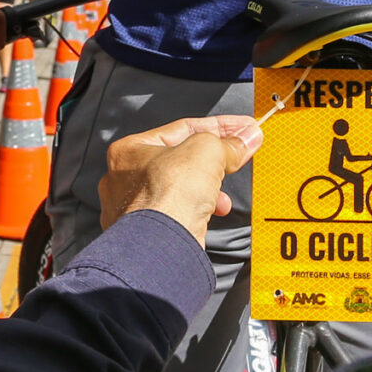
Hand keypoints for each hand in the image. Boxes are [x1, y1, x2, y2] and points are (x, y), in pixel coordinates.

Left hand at [98, 115, 265, 237]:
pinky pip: (179, 212)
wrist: (162, 244)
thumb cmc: (167, 196)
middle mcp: (126, 179)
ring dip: (209, 185)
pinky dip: (200, 209)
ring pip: (181, 188)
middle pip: (181, 159)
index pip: (182, 129)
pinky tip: (215, 209)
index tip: (241, 129)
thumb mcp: (207, 151)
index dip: (218, 127)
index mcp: (130, 150)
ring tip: (226, 187)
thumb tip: (245, 140)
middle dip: (215, 158)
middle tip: (240, 153)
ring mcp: (135, 209)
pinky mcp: (150, 232)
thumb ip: (226, 143)